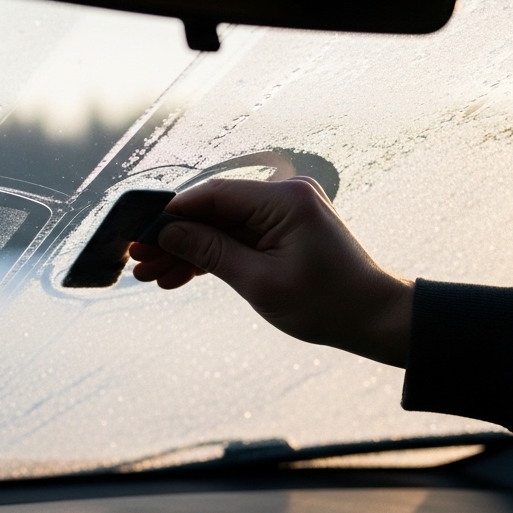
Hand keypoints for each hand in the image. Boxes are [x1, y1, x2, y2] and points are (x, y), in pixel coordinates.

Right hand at [129, 176, 412, 366]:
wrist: (374, 318)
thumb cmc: (326, 303)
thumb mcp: (259, 282)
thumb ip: (210, 251)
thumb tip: (168, 232)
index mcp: (284, 200)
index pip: (213, 194)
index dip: (172, 213)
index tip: (140, 232)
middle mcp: (284, 195)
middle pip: (212, 210)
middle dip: (174, 238)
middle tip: (138, 261)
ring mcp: (284, 211)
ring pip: (220, 226)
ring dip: (187, 250)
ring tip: (152, 275)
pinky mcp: (283, 229)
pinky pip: (237, 236)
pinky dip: (211, 255)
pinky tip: (180, 275)